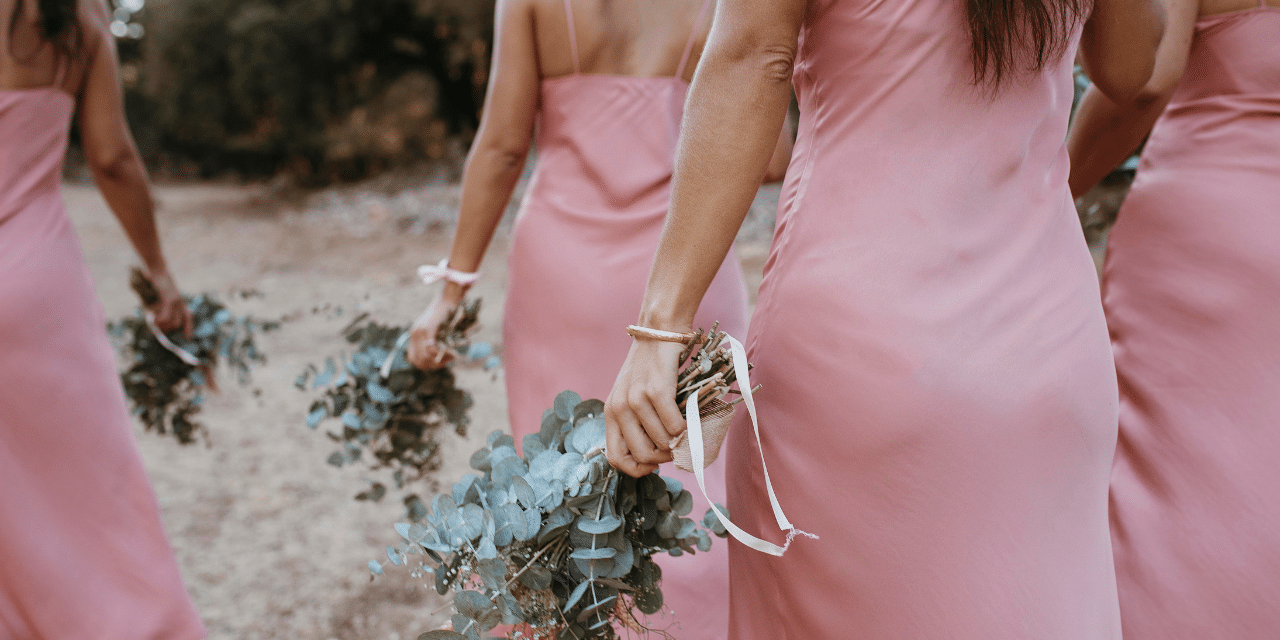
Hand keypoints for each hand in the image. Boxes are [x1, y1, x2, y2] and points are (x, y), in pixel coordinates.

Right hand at [147, 268, 191, 337]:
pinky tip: (152, 318)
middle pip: (178, 323)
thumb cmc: (155, 281)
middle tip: (156, 327)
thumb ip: (158, 305)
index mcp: (179, 301)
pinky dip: (159, 320)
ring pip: (173, 322)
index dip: (188, 327)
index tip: (188, 337)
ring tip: (153, 322)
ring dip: (162, 325)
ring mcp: (176, 301)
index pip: (188, 316)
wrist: (157, 269)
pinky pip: (166, 316)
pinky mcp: (170, 299)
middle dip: (167, 329)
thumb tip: (152, 316)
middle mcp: (180, 302)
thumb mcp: (159, 295)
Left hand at [407, 284, 464, 369]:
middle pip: (418, 360)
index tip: (438, 364)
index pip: (413, 358)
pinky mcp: (427, 328)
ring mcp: (420, 331)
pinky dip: (441, 354)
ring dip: (439, 361)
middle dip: (433, 365)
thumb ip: (433, 340)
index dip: (425, 365)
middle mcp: (414, 333)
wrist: (447, 299)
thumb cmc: (445, 313)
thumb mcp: (436, 329)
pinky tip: (451, 352)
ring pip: (425, 357)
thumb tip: (437, 356)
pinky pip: (431, 349)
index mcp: (414, 334)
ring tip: (450, 358)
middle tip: (446, 362)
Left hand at [605, 337, 687, 477]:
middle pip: (641, 456)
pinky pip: (674, 426)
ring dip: (677, 441)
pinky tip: (687, 416)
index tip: (653, 464)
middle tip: (674, 448)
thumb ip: (635, 423)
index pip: (615, 459)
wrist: (658, 332)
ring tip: (683, 429)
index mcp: (611, 413)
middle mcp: (619, 409)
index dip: (636, 469)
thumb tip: (654, 456)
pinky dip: (685, 427)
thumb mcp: (631, 396)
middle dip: (662, 458)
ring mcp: (636, 400)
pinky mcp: (656, 391)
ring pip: (661, 442)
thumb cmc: (650, 368)